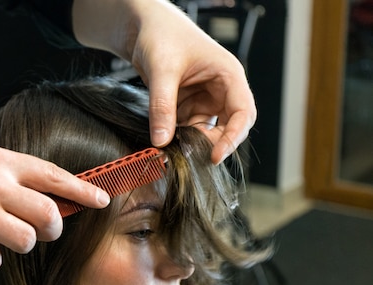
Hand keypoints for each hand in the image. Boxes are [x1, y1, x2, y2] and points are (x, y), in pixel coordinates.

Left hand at [72, 0, 256, 163]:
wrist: (142, 27)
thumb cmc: (161, 35)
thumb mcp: (162, 70)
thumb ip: (162, 105)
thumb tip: (161, 141)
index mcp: (228, 75)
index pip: (243, 113)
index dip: (233, 137)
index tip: (215, 155)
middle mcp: (221, 90)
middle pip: (229, 127)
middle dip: (211, 143)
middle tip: (188, 155)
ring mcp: (204, 100)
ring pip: (206, 132)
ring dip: (191, 142)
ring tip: (171, 146)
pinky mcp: (188, 106)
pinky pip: (187, 128)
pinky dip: (177, 137)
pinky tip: (164, 139)